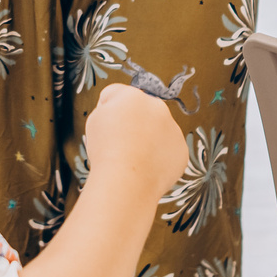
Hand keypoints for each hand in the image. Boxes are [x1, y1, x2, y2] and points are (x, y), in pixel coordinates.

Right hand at [81, 84, 187, 204]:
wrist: (126, 182)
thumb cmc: (106, 152)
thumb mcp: (94, 120)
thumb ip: (108, 108)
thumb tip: (119, 111)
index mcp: (132, 96)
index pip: (116, 94)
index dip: (107, 110)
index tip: (106, 126)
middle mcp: (157, 107)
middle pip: (141, 111)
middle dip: (133, 122)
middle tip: (120, 144)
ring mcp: (173, 128)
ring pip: (158, 130)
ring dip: (148, 139)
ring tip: (133, 159)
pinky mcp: (181, 149)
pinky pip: (168, 150)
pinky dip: (159, 157)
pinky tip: (146, 167)